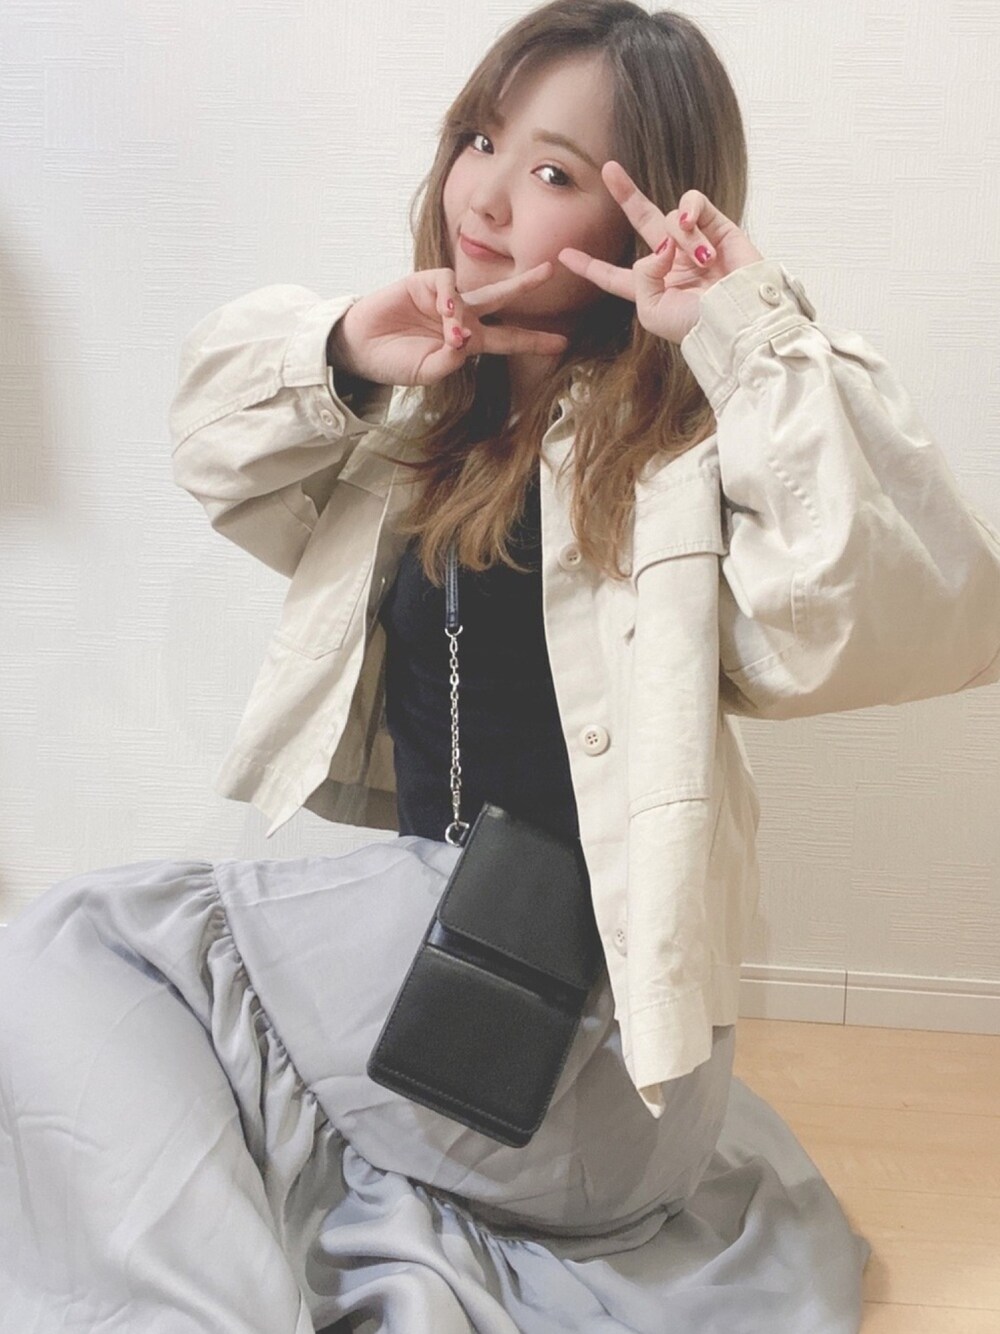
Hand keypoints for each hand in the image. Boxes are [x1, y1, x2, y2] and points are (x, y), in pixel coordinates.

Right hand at [328, 264, 568, 387]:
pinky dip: (449, 297)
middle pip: (502, 298)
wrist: (360, 349)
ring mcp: (444, 297)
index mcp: (468, 342)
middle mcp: (462, 316)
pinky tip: (443, 311)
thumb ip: (449, 361)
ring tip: (452, 335)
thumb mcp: (427, 372)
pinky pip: (447, 283)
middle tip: (551, 270)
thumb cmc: (395, 362)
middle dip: (526, 284)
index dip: (533, 341)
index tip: (562, 343)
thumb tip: (464, 340)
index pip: (508, 339)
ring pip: (473, 293)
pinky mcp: (424, 282)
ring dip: (467, 315)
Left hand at [558, 161, 764, 344]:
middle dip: (625, 195)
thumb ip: (641, 276)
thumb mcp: (652, 311)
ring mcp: (693, 242)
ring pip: (669, 219)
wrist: (737, 315)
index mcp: (649, 288)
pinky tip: (692, 225)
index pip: (612, 275)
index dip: (589, 266)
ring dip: (681, 238)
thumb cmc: (696, 324)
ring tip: (702, 262)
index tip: (563, 256)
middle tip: (609, 169)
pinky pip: (693, 203)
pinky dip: (690, 211)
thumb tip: (660, 244)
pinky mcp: (717, 226)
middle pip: (641, 221)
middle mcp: (669, 262)